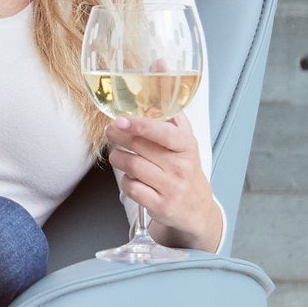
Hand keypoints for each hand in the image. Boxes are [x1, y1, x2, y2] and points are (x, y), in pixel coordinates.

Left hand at [105, 115, 224, 253]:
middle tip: (111, 131)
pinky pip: (131, 187)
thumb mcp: (186, 144)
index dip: (140, 125)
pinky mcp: (159, 205)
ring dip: (118, 157)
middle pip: (140, 147)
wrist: (196, 208)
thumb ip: (173, 121)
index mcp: (187, 147)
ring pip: (131, 166)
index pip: (164, 133)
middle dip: (119, 136)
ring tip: (118, 154)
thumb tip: (155, 98)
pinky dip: (125, 180)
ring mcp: (170, 188)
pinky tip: (130, 177)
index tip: (121, 119)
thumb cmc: (186, 171)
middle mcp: (180, 167)